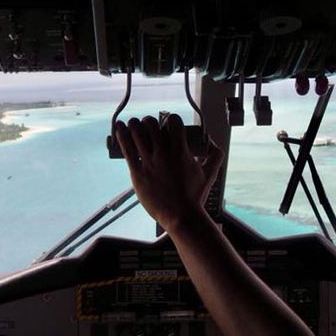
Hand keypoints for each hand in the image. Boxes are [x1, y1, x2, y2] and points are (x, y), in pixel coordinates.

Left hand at [114, 114, 223, 230]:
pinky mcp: (137, 173)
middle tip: (150, 125)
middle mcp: (163, 154)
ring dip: (135, 125)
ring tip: (135, 124)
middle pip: (151, 124)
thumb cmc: (195, 196)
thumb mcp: (210, 174)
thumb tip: (214, 143)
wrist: (180, 216)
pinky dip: (122, 135)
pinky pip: (126, 148)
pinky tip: (120, 128)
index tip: (170, 123)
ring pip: (136, 133)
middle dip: (150, 121)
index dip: (171, 119)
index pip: (173, 122)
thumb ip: (215, 156)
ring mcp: (149, 163)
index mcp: (181, 152)